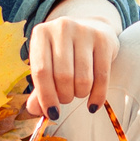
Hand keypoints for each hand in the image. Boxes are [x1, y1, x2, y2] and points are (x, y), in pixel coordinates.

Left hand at [26, 0, 121, 116]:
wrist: (91, 27)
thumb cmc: (63, 51)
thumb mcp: (47, 63)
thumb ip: (40, 87)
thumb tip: (35, 110)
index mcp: (41, 34)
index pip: (41, 71)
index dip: (46, 97)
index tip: (52, 113)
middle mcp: (62, 28)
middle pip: (63, 76)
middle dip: (64, 96)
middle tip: (66, 99)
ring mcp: (84, 32)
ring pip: (83, 78)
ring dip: (80, 94)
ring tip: (78, 92)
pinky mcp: (104, 40)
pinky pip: (102, 76)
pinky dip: (97, 96)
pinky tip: (93, 104)